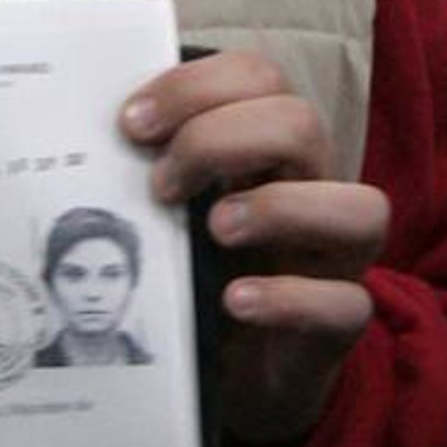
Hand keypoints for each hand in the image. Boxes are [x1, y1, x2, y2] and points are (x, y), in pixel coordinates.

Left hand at [122, 52, 386, 445]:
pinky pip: (346, 304)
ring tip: (215, 230)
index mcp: (273, 148)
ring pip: (362, 208)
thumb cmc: (204, 271)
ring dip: (280, 209)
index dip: (195, 87)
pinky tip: (237, 301)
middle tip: (161, 185)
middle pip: (303, 123)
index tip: (131, 123)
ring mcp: (338, 258)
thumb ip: (150, 166)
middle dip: (219, 139)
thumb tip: (85, 132)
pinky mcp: (340, 324)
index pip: (259, 77)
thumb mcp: (176, 209)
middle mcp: (316, 190)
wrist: (240, 370)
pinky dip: (291, 298)